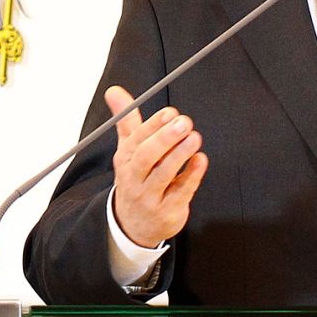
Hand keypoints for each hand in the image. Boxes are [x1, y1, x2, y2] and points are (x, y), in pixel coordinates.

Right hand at [106, 84, 206, 249]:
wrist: (133, 225)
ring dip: (179, 155)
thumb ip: (126, 119)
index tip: (169, 112)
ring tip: (194, 137)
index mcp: (126, 160)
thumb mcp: (128, 150)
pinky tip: (201, 160)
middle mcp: (135, 178)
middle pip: (146, 157)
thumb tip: (115, 91)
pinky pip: (180, 192)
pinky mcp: (168, 211)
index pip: (136, 140)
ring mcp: (150, 196)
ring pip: (163, 175)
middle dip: (164, 138)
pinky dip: (191, 176)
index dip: (153, 125)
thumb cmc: (136, 180)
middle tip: (184, 122)